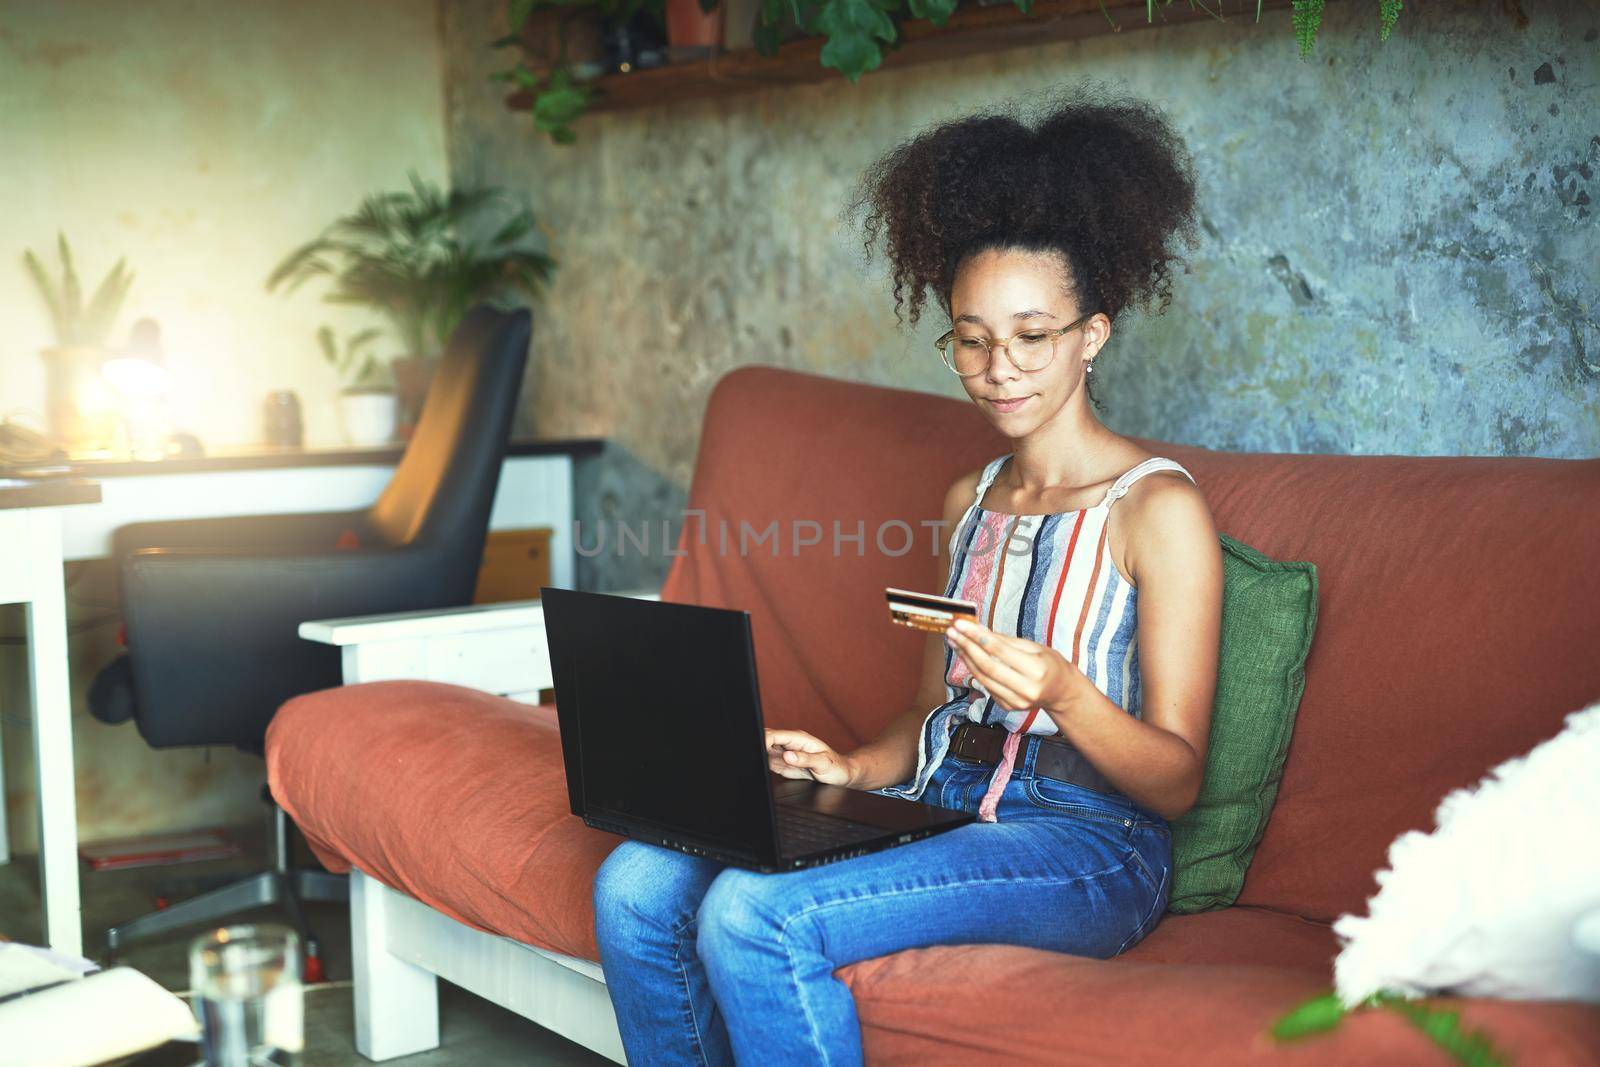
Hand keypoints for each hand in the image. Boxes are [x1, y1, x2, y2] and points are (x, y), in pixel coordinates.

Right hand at [765, 728, 856, 786]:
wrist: (841, 775)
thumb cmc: (836, 767)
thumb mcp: (823, 763)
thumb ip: (805, 759)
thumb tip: (787, 755)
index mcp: (798, 739)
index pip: (774, 735)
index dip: (763, 740)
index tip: (758, 751)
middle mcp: (789, 744)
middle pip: (765, 739)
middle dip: (756, 746)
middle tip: (753, 759)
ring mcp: (785, 754)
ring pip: (764, 751)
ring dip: (759, 756)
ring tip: (756, 764)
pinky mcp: (784, 765)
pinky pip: (768, 763)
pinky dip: (763, 765)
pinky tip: (762, 769)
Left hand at [944, 618, 1084, 718]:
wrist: (1062, 693)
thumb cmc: (1050, 664)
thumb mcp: (1034, 647)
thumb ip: (1005, 641)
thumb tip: (978, 630)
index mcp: (1036, 670)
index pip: (999, 651)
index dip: (977, 636)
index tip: (961, 624)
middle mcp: (1025, 689)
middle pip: (987, 666)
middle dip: (966, 647)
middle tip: (951, 632)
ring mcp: (1015, 701)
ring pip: (982, 677)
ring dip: (965, 658)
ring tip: (954, 641)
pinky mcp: (1007, 706)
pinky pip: (985, 685)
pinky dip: (973, 669)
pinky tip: (965, 655)